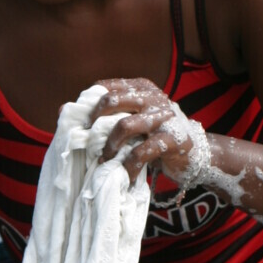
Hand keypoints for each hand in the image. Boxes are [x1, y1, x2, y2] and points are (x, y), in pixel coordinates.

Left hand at [90, 78, 206, 186]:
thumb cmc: (157, 136)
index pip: (106, 87)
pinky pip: (140, 153)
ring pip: (124, 126)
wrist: (195, 153)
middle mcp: (154, 98)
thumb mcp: (136, 118)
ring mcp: (164, 117)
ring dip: (109, 146)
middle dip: (95, 123)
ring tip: (104, 160)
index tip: (81, 125)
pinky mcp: (172, 140)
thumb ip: (111, 113)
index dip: (88, 106)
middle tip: (89, 141)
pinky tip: (125, 174)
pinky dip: (128, 166)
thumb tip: (67, 112)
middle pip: (112, 101)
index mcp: (143, 88)